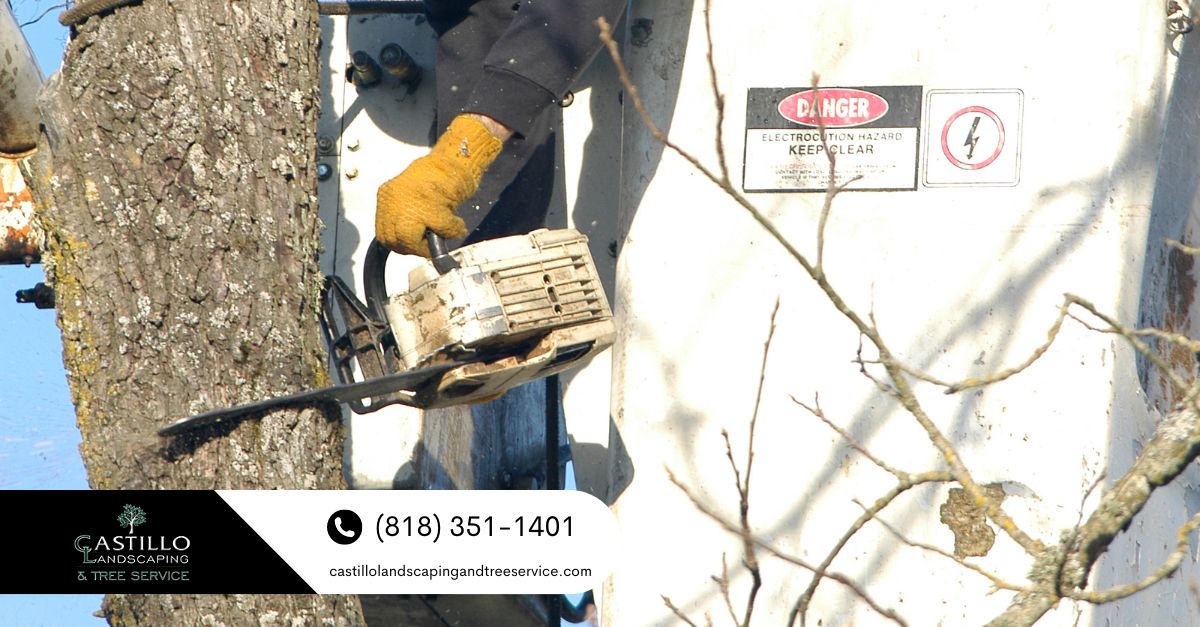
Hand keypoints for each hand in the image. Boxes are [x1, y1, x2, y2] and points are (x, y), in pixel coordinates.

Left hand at [375, 115, 504, 255]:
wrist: (454, 161)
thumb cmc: (436, 178)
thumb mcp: (410, 197)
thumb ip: (404, 216)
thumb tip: (409, 242)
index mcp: (387, 196)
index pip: (383, 233)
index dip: (399, 244)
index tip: (412, 246)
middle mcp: (395, 199)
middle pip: (393, 239)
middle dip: (412, 247)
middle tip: (427, 245)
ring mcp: (411, 202)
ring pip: (409, 238)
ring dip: (427, 244)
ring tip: (441, 233)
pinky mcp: (431, 204)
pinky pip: (440, 228)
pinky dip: (452, 230)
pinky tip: (457, 224)